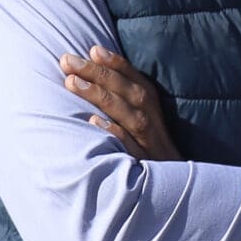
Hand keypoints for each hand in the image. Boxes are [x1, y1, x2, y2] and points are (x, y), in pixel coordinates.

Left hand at [60, 46, 181, 160]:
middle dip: (99, 74)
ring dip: (101, 97)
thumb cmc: (149, 152)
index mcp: (153, 110)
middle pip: (130, 94)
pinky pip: (131, 149)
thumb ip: (125, 103)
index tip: (93, 49)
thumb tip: (94, 75)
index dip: (118, 64)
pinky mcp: (146, 167)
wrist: (173, 191)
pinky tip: (93, 123)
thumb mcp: (143, 126)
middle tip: (67, 60)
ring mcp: (151, 146)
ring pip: (130, 116)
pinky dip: (115, 134)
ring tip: (72, 82)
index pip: (137, 81)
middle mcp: (154, 124)